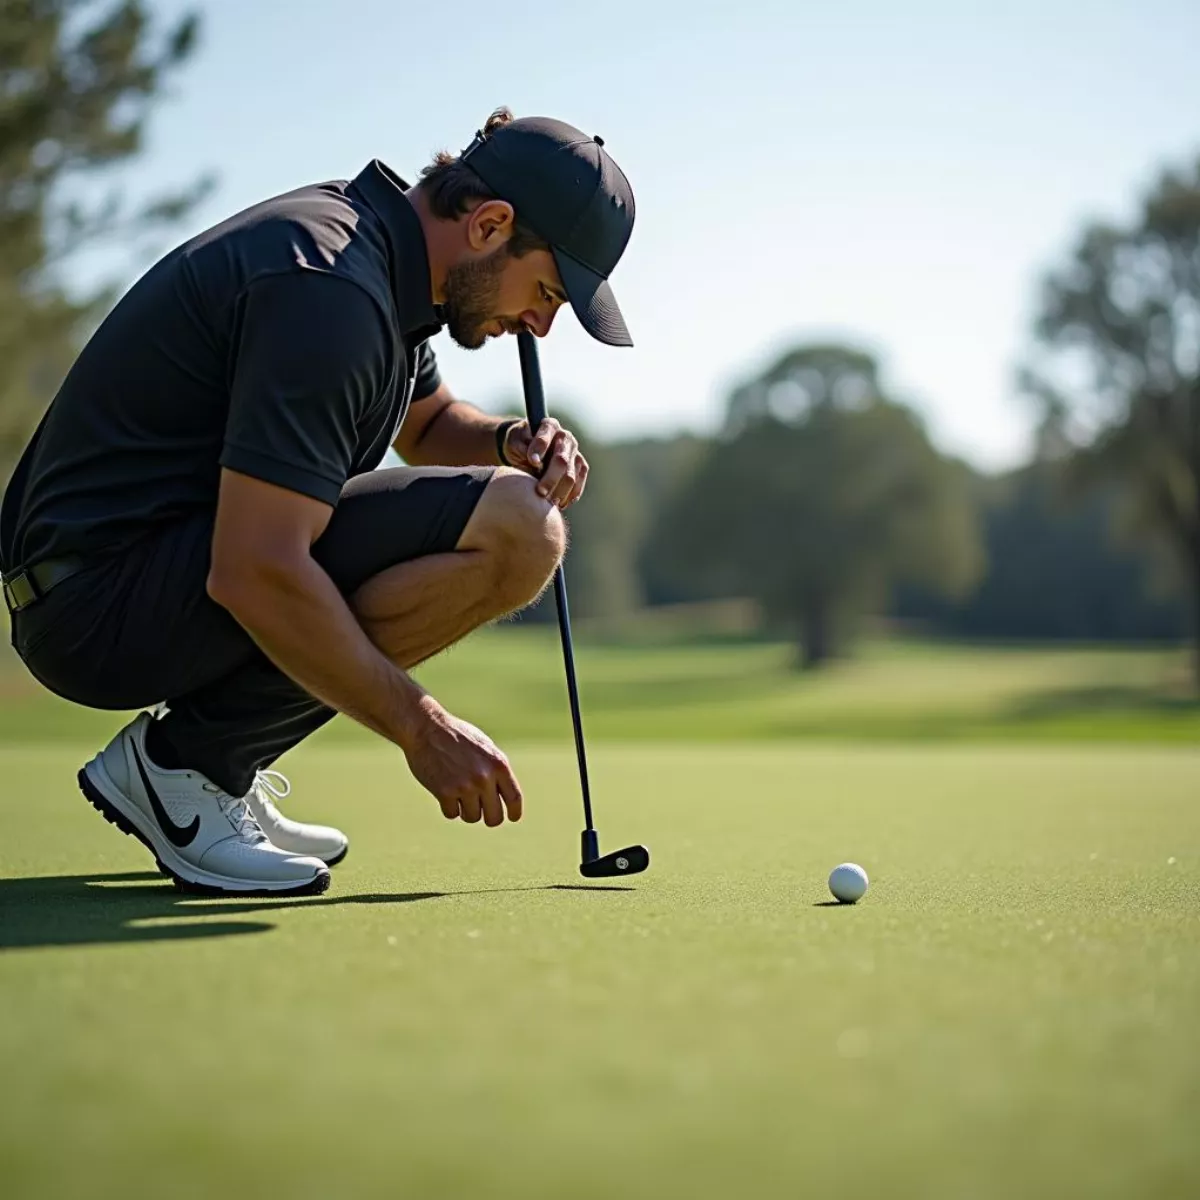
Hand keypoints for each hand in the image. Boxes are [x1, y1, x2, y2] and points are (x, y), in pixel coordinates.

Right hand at [402, 699, 522, 825]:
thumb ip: (496, 770)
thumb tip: (505, 797)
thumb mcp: (484, 747)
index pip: (514, 798)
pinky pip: (452, 814)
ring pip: (472, 818)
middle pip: (494, 817)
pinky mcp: (444, 792)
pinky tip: (444, 790)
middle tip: (481, 810)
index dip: (514, 813)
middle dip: (488, 817)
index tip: (511, 818)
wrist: (427, 728)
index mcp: (498, 764)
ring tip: (458, 793)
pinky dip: (448, 806)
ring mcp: (465, 786)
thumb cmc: (456, 736)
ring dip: (465, 810)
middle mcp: (484, 777)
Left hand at [503, 418, 588, 507]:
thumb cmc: (519, 444)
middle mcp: (565, 437)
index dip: (540, 448)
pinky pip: (579, 483)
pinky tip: (560, 505)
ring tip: (548, 504)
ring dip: (560, 492)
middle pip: (561, 460)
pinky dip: (570, 496)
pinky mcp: (580, 467)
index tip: (531, 460)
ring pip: (571, 476)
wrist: (529, 449)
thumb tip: (535, 465)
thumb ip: (523, 449)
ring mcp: (575, 453)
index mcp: (549, 426)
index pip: (546, 436)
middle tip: (539, 492)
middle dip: (551, 478)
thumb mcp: (515, 442)